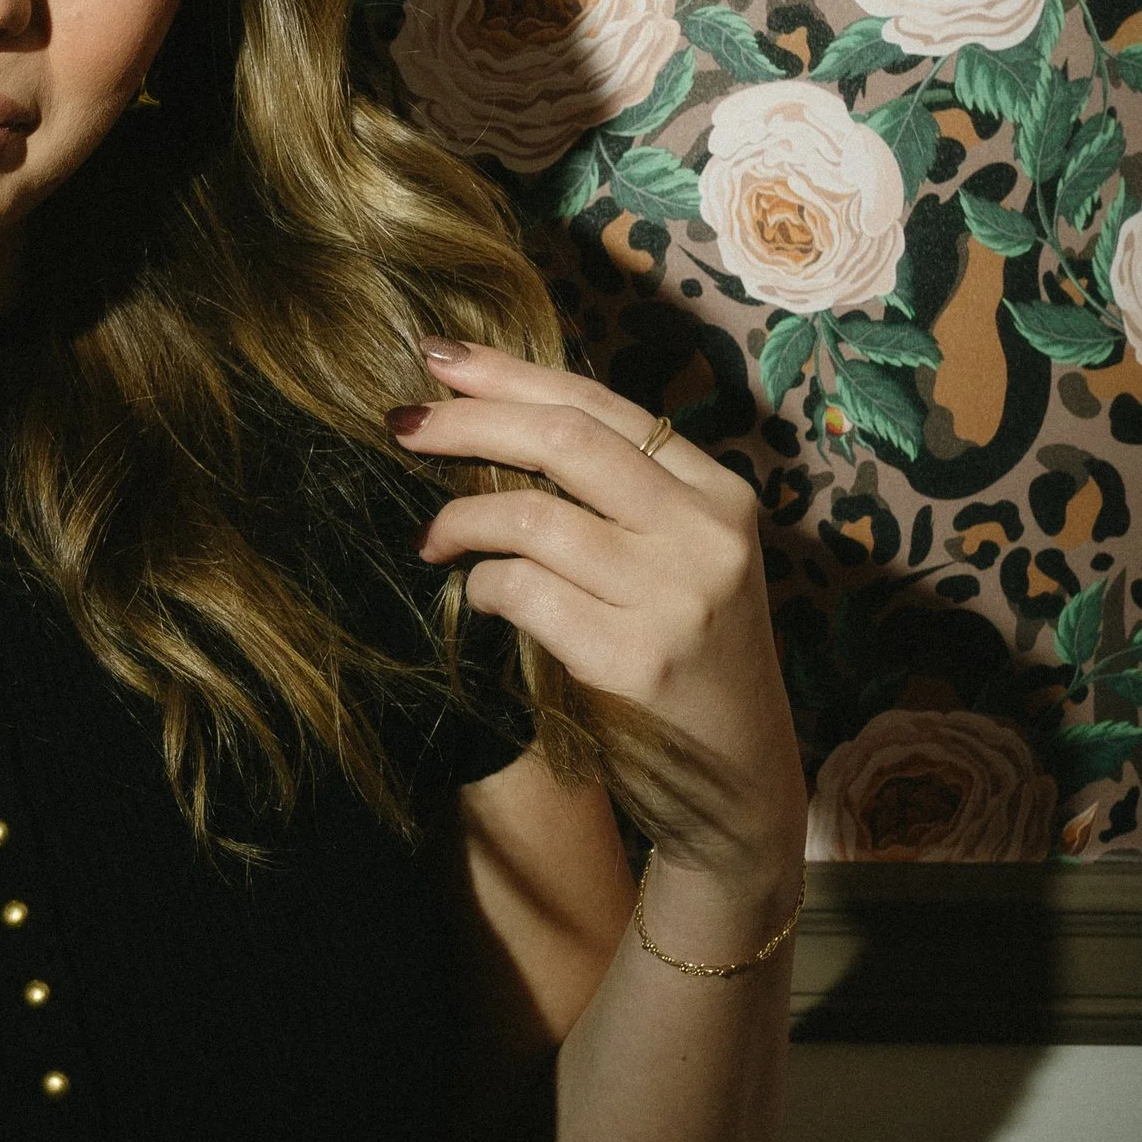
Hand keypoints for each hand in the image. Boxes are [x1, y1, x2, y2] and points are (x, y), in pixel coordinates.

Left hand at [392, 339, 806, 904]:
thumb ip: (620, 496)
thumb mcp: (682, 561)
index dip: (510, 374)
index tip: (438, 357)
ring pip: (532, 516)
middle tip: (403, 424)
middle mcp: (707, 534)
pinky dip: (482, 588)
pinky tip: (478, 599)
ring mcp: (676, 597)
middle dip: (468, 421)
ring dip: (462, 521)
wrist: (739, 784)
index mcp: (719, 494)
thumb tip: (498, 420)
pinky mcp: (635, 660)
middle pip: (564, 439)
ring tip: (436, 540)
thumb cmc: (689, 663)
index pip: (600, 404)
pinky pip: (523, 592)